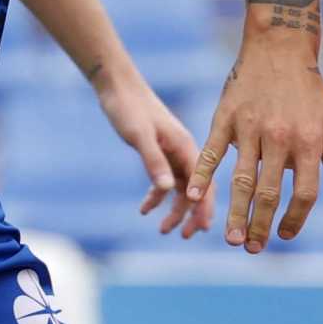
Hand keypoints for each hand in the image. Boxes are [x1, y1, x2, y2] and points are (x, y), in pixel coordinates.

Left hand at [93, 63, 216, 237]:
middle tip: (184, 236)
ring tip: (162, 230)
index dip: (205, 206)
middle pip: (196, 189)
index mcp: (187, 146)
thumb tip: (168, 190)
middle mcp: (184, 152)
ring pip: (179, 189)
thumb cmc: (130, 108)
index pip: (204, 182)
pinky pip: (162, 181)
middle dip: (191, 214)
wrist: (117, 87)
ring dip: (173, 210)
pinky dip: (155, 196)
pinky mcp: (159, 153)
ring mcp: (172, 153)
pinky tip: (144, 210)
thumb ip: (154, 162)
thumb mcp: (140, 136)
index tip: (202, 229)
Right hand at [186, 41, 322, 253]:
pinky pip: (213, 151)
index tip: (286, 234)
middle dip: (261, 225)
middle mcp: (279, 138)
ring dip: (237, 212)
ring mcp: (250, 128)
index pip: (305, 191)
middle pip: (270, 191)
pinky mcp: (226, 118)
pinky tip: (196, 197)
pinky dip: (204, 175)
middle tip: (252, 249)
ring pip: (242, 178)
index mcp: (307, 141)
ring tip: (232, 239)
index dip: (296, 217)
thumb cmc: (310, 88)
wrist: (280, 46)